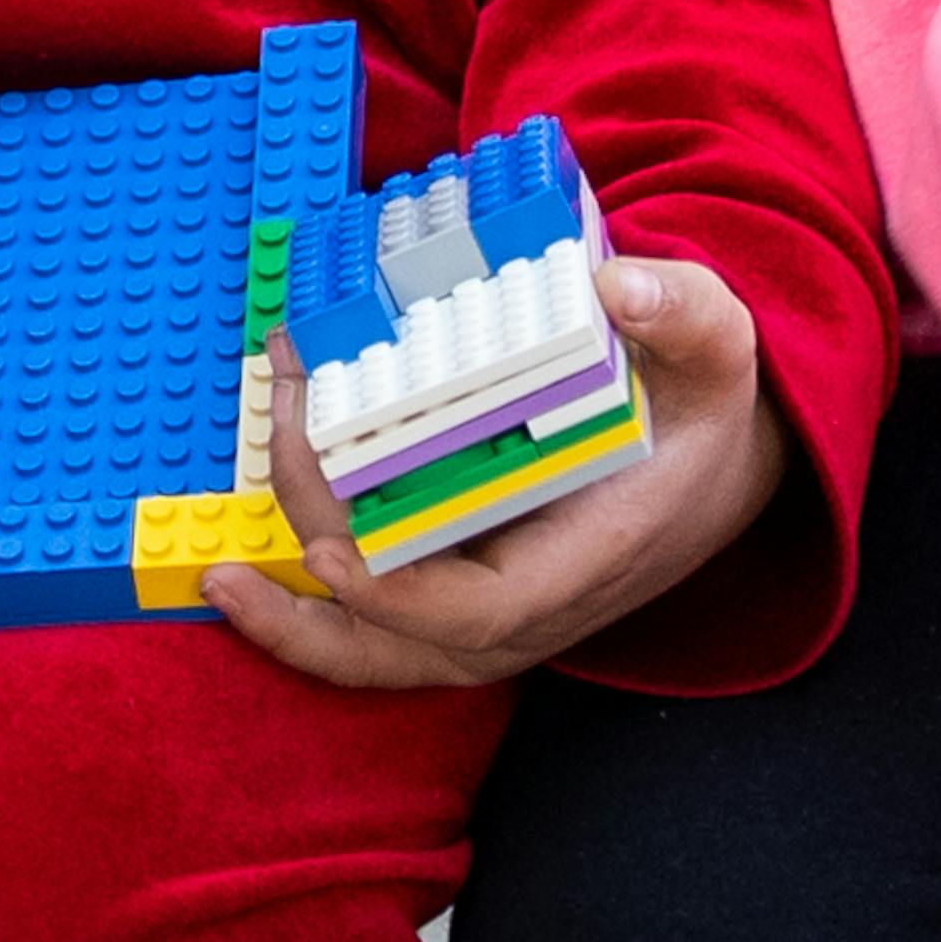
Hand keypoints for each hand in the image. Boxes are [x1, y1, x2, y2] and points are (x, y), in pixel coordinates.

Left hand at [205, 254, 780, 691]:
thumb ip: (686, 311)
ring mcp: (492, 611)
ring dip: (296, 619)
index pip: (482, 612)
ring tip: (221, 572)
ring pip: (382, 654)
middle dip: (322, 543)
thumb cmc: (703, 409)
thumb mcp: (719, 347)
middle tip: (282, 424)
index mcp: (589, 556)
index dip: (401, 595)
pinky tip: (243, 573)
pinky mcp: (461, 594)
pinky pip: (376, 628)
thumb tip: (619, 287)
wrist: (716, 462)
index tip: (330, 550)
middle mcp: (534, 606)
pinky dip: (310, 612)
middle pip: (406, 633)